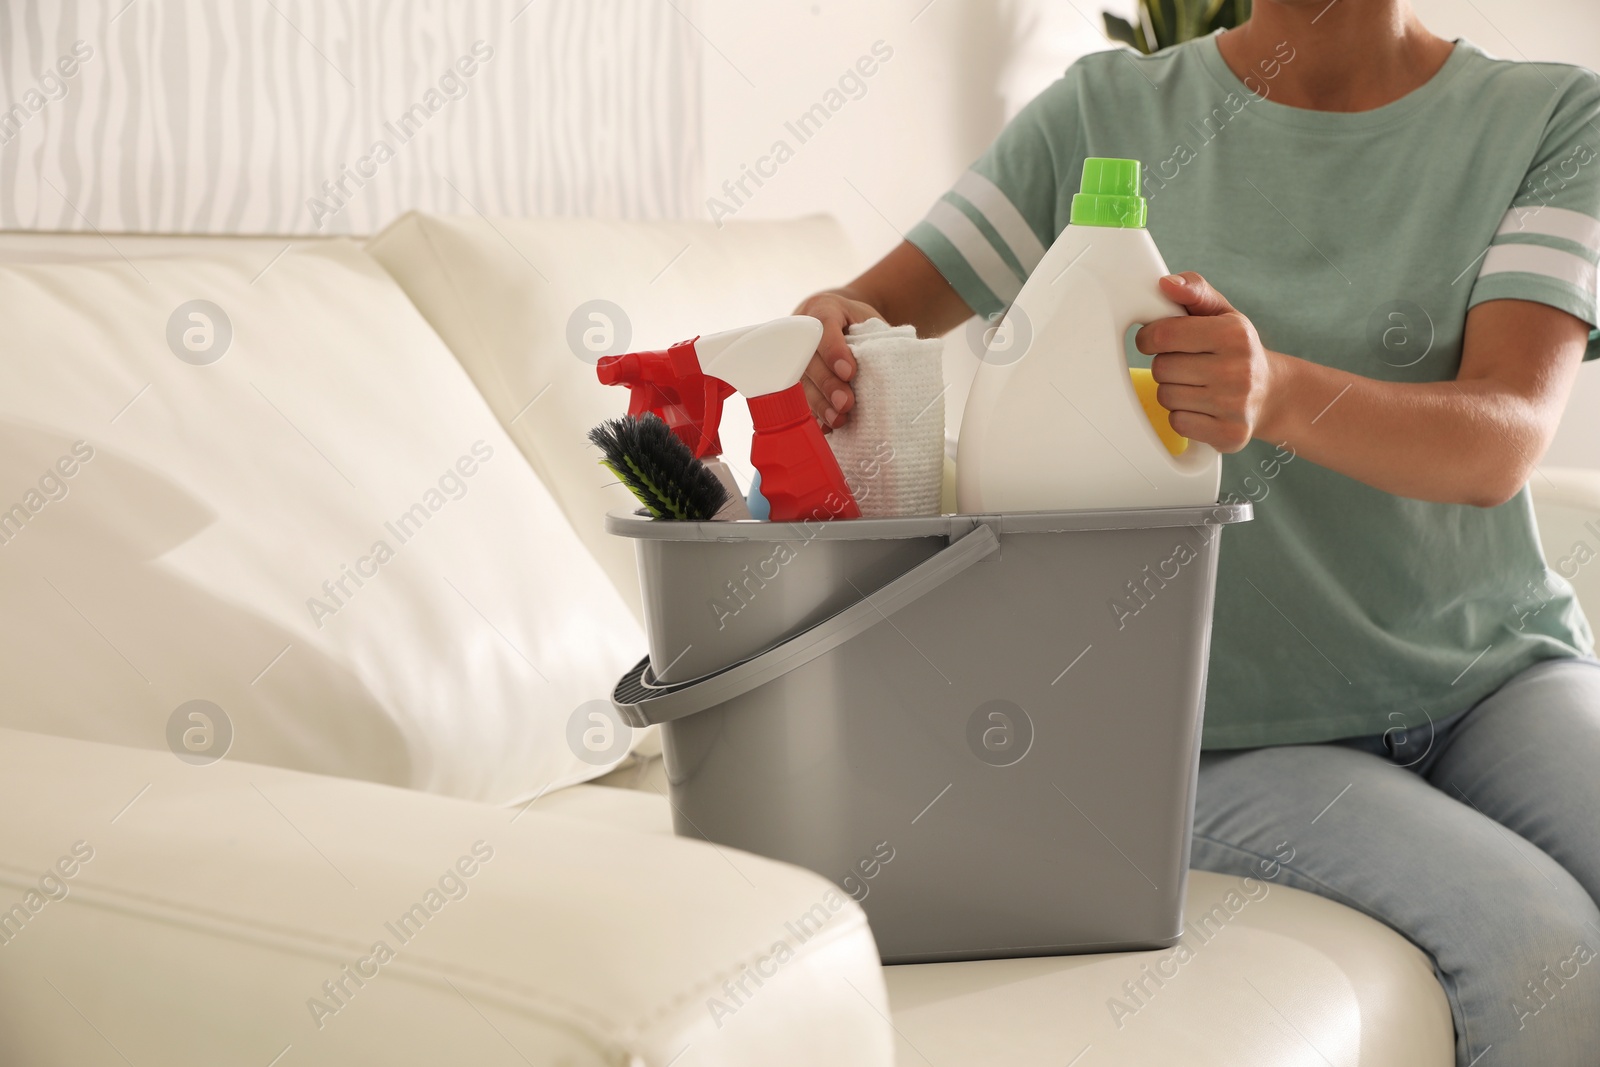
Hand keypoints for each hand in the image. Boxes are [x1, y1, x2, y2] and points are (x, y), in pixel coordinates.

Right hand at [793, 290, 882, 429]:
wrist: (839, 320)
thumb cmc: (857, 322)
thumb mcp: (870, 320)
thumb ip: (875, 339)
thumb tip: (892, 369)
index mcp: (824, 310)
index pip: (825, 327)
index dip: (834, 351)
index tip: (849, 373)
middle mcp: (802, 332)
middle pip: (809, 360)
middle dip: (827, 384)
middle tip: (846, 404)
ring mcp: (794, 356)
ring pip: (801, 382)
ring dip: (819, 403)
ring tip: (837, 420)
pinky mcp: (795, 378)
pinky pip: (799, 398)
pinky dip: (813, 414)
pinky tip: (825, 427)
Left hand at [1134, 272, 1274, 452]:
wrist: (1272, 393)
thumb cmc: (1237, 348)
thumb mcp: (1222, 312)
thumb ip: (1194, 291)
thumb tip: (1165, 284)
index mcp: (1234, 334)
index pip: (1162, 335)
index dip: (1150, 338)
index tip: (1157, 340)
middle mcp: (1237, 370)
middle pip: (1161, 368)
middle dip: (1166, 364)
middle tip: (1186, 364)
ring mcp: (1234, 406)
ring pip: (1166, 397)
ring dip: (1172, 390)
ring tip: (1195, 384)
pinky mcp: (1229, 434)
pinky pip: (1178, 423)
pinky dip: (1182, 415)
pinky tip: (1201, 405)